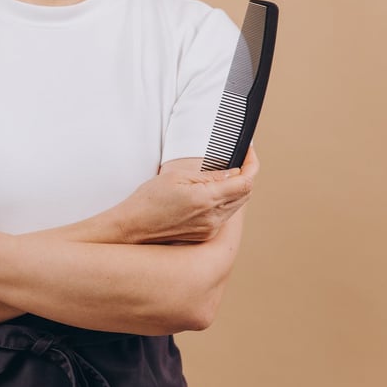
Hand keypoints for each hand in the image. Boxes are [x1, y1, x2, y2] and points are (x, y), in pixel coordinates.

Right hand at [110, 145, 259, 243]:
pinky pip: (224, 215)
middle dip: (245, 174)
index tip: (248, 152)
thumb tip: (231, 172)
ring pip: (236, 205)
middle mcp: (213, 217)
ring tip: (224, 174)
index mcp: (207, 199)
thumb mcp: (177, 177)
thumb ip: (208, 175)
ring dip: (235, 188)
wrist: (134, 226)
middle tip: (238, 159)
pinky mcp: (206, 235)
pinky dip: (224, 201)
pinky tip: (211, 193)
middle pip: (245, 194)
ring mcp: (211, 228)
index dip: (252, 164)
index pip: (245, 182)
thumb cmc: (149, 199)